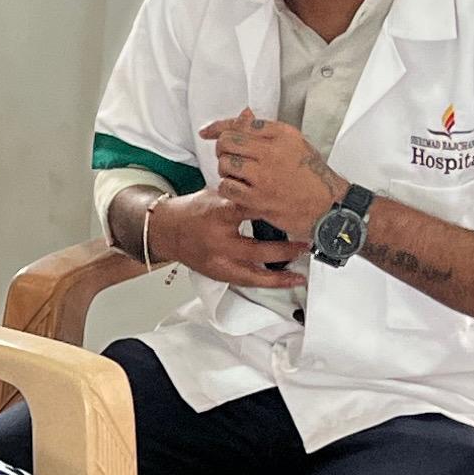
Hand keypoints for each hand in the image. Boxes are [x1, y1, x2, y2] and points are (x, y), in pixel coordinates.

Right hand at [150, 189, 304, 288]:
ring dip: (279, 276)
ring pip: (253, 274)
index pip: (252, 212)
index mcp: (218, 214)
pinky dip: (267, 283)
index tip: (297, 212)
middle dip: (285, 250)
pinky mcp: (218, 274)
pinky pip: (246, 282)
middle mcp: (218, 240)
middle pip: (257, 250)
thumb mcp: (216, 193)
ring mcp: (218, 261)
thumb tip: (273, 191)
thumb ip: (242, 196)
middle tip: (306, 245)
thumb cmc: (194, 211)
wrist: (167, 231)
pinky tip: (284, 282)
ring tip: (299, 275)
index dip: (275, 212)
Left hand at [198, 109, 346, 239]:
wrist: (328, 206)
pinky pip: (227, 187)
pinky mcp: (258, 198)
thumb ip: (266, 131)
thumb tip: (243, 115)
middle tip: (229, 159)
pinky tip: (238, 190)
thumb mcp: (295, 144)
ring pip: (225, 164)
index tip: (208, 132)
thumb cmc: (313, 177)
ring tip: (238, 176)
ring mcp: (264, 176)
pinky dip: (228, 188)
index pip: (240, 124)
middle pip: (227, 142)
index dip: (219, 127)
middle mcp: (272, 152)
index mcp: (282, 134)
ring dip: (225, 170)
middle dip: (222, 150)